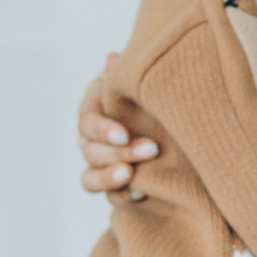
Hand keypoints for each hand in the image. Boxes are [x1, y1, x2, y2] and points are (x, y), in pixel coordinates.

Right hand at [79, 55, 159, 197]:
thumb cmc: (149, 94)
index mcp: (94, 110)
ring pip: (90, 178)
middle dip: (118, 152)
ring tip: (131, 176)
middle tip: (151, 149)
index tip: (123, 134)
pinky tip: (143, 193)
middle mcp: (91, 140)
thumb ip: (126, 73)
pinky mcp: (114, 187)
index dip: (103, 130)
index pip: (87, 122)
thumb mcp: (139, 80)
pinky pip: (110, 197)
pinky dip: (124, 196)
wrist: (168, 119)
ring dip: (109, 178)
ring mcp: (100, 166)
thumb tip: (112, 59)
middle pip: (90, 151)